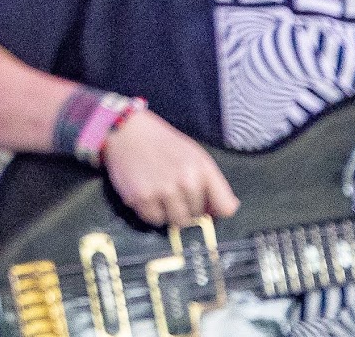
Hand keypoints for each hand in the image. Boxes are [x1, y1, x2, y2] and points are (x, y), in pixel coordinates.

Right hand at [101, 110, 239, 226]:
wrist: (127, 131)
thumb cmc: (165, 144)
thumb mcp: (196, 156)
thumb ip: (214, 183)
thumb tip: (227, 210)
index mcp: (202, 169)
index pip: (225, 208)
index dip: (215, 209)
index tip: (206, 205)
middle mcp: (185, 182)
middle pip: (197, 217)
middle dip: (188, 209)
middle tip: (174, 193)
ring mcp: (162, 191)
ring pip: (177, 222)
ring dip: (170, 213)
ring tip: (161, 196)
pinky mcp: (141, 198)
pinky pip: (154, 220)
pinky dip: (151, 212)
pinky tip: (147, 195)